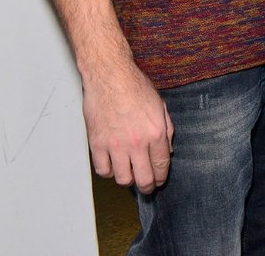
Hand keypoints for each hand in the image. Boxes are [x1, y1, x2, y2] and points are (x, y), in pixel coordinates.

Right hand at [80, 54, 173, 193]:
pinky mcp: (97, 144)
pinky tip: (113, 165)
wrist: (110, 77)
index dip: (161, 177)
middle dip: (147, 187)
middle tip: (147, 187)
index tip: (159, 180)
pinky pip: (103, 170)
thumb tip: (168, 151)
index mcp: (156, 132)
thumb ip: (167, 130)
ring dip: (128, 180)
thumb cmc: (135, 88)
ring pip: (122, 179)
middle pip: (143, 179)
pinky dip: (109, 172)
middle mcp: (136, 142)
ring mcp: (115, 145)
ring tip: (130, 175)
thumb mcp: (160, 106)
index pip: (161, 165)